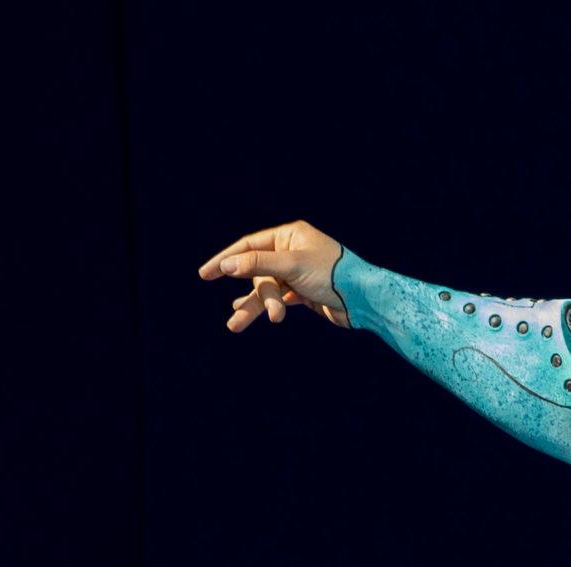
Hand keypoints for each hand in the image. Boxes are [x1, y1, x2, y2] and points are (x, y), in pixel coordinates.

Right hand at [197, 220, 350, 331]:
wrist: (365, 300)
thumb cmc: (333, 275)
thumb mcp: (292, 266)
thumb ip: (258, 264)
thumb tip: (226, 266)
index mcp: (290, 236)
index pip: (249, 246)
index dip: (226, 260)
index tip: (205, 274)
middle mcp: (292, 251)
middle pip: (258, 272)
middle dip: (253, 296)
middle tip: (235, 318)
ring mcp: (298, 272)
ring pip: (267, 289)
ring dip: (256, 306)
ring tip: (236, 325)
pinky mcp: (304, 292)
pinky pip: (278, 298)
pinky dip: (266, 306)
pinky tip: (248, 313)